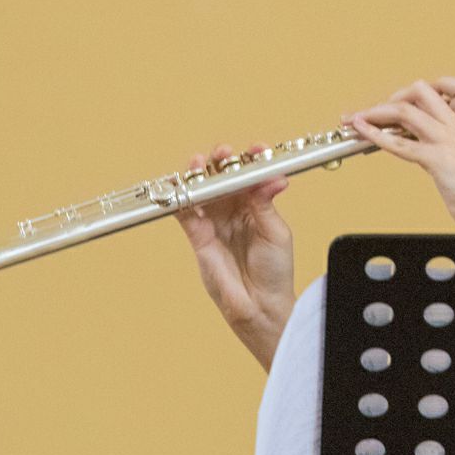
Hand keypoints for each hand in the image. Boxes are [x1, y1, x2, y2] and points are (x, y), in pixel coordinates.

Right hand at [174, 143, 294, 371]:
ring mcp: (214, 220)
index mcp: (256, 203)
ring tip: (199, 162)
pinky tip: (180, 184)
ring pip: (202, 189)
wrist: (260, 304)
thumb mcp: (275, 232)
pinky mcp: (198, 234)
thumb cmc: (275, 269)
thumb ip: (266, 204)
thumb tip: (272, 177)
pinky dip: (179, 196)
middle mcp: (233, 208)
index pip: (249, 175)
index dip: (250, 160)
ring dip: (198, 173)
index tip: (257, 150)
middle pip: (222, 176)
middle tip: (224, 153)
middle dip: (221, 161)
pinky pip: (184, 211)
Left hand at [346, 77, 454, 233]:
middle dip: (389, 98)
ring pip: (406, 112)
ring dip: (374, 113)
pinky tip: (362, 132)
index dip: (414, 92)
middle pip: (419, 92)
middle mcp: (454, 127)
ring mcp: (447, 141)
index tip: (394, 104)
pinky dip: (376, 135)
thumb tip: (413, 142)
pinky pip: (402, 143)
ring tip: (354, 119)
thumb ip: (440, 146)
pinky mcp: (439, 160)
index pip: (443, 87)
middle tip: (369, 112)